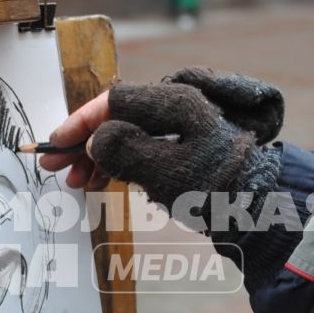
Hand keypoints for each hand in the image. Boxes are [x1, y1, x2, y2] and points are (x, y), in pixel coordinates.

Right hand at [40, 68, 284, 211]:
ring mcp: (179, 129)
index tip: (56, 143)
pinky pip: (139, 148)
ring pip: (125, 134)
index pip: (114, 102)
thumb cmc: (218, 189)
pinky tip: (97, 181)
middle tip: (52, 165)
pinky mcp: (182, 150)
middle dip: (82, 142)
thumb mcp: (166, 171)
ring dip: (95, 156)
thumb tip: (94, 139)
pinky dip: (116, 163)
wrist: (261, 210)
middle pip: (116, 117)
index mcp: (174, 103)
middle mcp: (176, 108)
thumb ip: (124, 150)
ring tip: (73, 181)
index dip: (80, 122)